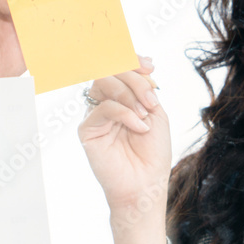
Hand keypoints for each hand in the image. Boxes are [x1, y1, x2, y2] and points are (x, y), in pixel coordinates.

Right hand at [79, 57, 171, 243]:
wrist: (146, 184)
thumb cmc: (153, 152)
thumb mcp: (156, 113)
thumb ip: (145, 88)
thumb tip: (139, 68)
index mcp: (123, 96)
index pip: (120, 67)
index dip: (133, 60)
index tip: (150, 66)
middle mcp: (107, 101)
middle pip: (111, 69)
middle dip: (135, 79)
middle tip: (151, 100)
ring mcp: (95, 114)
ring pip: (103, 82)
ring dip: (130, 93)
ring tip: (145, 113)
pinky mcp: (87, 129)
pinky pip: (102, 108)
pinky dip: (124, 113)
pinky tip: (138, 127)